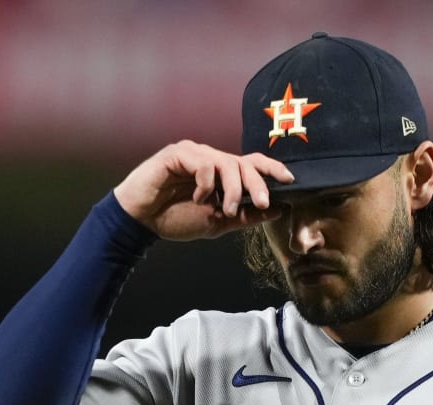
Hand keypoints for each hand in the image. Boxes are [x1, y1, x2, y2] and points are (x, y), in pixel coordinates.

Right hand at [111, 141, 294, 241]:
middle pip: (245, 162)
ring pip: (228, 162)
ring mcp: (195, 154)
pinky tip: (197, 197)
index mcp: (221, 174)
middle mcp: (211, 159)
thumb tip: (276, 210)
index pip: (252, 164)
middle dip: (257, 183)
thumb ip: (246, 216)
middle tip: (262, 202)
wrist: (142, 221)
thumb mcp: (218, 222)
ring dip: (233, 189)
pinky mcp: (179, 153)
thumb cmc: (175, 218)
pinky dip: (206, 183)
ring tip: (224, 209)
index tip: (290, 180)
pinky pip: (205, 162)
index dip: (272, 169)